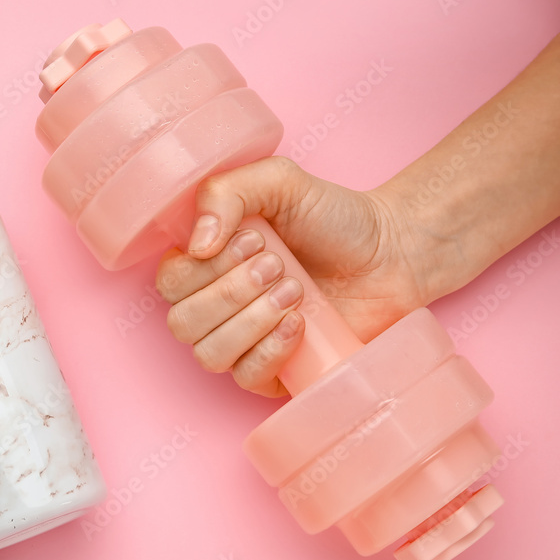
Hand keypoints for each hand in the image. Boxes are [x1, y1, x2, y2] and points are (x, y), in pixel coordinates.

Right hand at [155, 156, 428, 396]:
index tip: (253, 240)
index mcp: (204, 264)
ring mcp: (242, 343)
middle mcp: (214, 307)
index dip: (204, 268)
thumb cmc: (332, 217)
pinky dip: (270, 350)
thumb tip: (196, 245)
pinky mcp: (274, 373)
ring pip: (209, 355)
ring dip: (251, 321)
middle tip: (278, 265)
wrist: (391, 251)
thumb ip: (224, 193)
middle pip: (183, 322)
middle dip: (231, 292)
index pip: (169, 283)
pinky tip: (300, 324)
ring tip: (295, 290)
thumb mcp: (278, 181)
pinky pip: (246, 378)